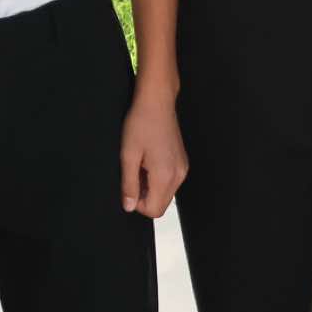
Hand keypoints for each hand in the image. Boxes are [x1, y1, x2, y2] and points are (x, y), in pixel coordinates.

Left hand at [119, 90, 187, 217]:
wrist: (157, 101)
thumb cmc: (142, 122)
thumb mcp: (128, 154)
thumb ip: (129, 184)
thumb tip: (129, 206)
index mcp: (166, 176)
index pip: (154, 210)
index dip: (137, 204)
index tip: (128, 188)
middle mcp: (179, 175)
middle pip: (161, 204)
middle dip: (144, 195)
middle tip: (132, 173)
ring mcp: (182, 168)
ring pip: (165, 193)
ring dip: (150, 186)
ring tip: (140, 163)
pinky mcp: (182, 162)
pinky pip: (170, 181)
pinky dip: (157, 177)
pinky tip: (148, 159)